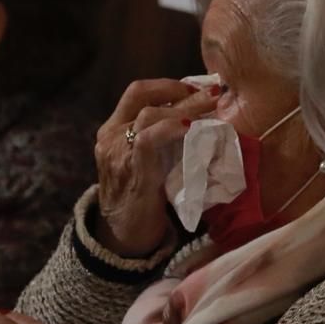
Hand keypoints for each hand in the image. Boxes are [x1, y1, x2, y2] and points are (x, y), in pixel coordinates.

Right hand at [94, 79, 217, 255]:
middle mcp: (110, 137)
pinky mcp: (131, 172)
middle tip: (214, 94)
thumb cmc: (141, 199)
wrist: (123, 238)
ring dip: (184, 108)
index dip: (168, 85)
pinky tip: (192, 128)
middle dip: (183, 93)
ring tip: (211, 108)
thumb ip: (160, 139)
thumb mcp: (145, 161)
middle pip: (144, 98)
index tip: (197, 88)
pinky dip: (172, 129)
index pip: (137, 92)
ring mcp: (117, 154)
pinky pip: (149, 140)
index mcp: (112, 130)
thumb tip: (200, 116)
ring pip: (148, 115)